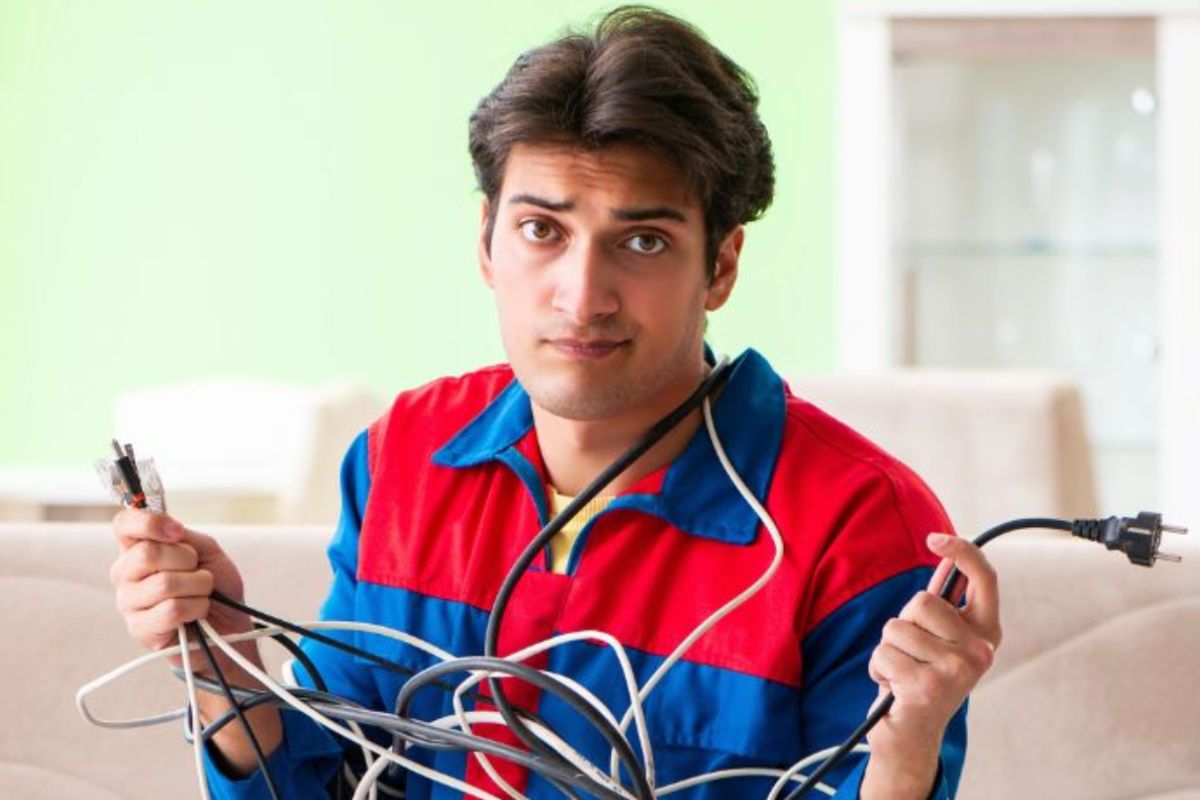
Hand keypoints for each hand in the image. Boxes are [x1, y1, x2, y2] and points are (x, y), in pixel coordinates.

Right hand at [109, 508, 250, 661]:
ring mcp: (128, 603)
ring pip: (165, 583)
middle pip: (147, 553)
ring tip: (200, 594)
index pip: (124, 524)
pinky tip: (196, 613)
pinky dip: (196, 607)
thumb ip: (184, 536)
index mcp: (138, 549)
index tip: (177, 531)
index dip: (149, 523)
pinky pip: (172, 609)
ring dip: (198, 586)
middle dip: (187, 560)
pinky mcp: (139, 629)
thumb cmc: (216, 586)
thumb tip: (170, 529)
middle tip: (197, 571)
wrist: (229, 624)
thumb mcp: (206, 550)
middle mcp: (126, 574)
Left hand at [861, 533, 1001, 796]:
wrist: (912, 734)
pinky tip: (893, 687)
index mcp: (986, 634)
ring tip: (901, 672)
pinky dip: (877, 668)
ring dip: (888, 649)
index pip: (986, 579)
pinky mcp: (928, 686)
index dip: (963, 551)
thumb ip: (944, 606)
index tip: (936, 538)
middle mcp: (980, 652)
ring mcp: (956, 671)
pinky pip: (884, 653)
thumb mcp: (938, 640)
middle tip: (912, 654)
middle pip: (923, 601)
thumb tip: (946, 559)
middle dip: (904, 622)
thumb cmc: (921, 678)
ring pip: (897, 627)